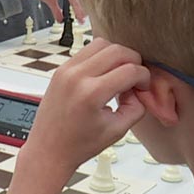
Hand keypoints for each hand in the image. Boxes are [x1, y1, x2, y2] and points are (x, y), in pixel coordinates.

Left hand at [19, 39, 148, 178]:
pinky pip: (86, 51)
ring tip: (119, 75)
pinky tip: (104, 75)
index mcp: (92, 93)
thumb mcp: (117, 130)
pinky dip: (100, 57)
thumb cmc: (78, 145)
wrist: (48, 150)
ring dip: (117, 55)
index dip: (144, 77)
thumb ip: (136, 106)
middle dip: (134, 61)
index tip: (143, 87)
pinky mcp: (60, 69)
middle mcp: (77, 76)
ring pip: (101, 43)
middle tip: (135, 78)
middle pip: (118, 50)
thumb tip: (139, 89)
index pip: (130, 70)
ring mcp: (66, 70)